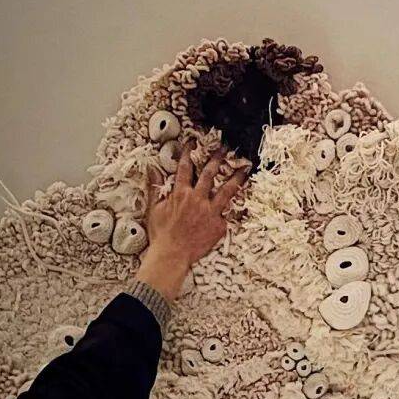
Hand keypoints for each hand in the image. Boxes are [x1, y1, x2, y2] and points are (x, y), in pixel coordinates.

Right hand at [136, 143, 247, 300]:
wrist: (172, 255)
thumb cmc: (161, 234)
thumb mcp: (154, 208)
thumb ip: (155, 186)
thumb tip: (151, 168)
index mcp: (180, 194)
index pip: (185, 168)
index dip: (188, 153)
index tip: (192, 143)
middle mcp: (197, 200)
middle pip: (209, 174)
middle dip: (217, 159)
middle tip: (225, 149)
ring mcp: (210, 212)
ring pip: (227, 190)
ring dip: (236, 177)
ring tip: (245, 169)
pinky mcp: (219, 225)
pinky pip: (229, 213)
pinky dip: (237, 206)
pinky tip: (247, 199)